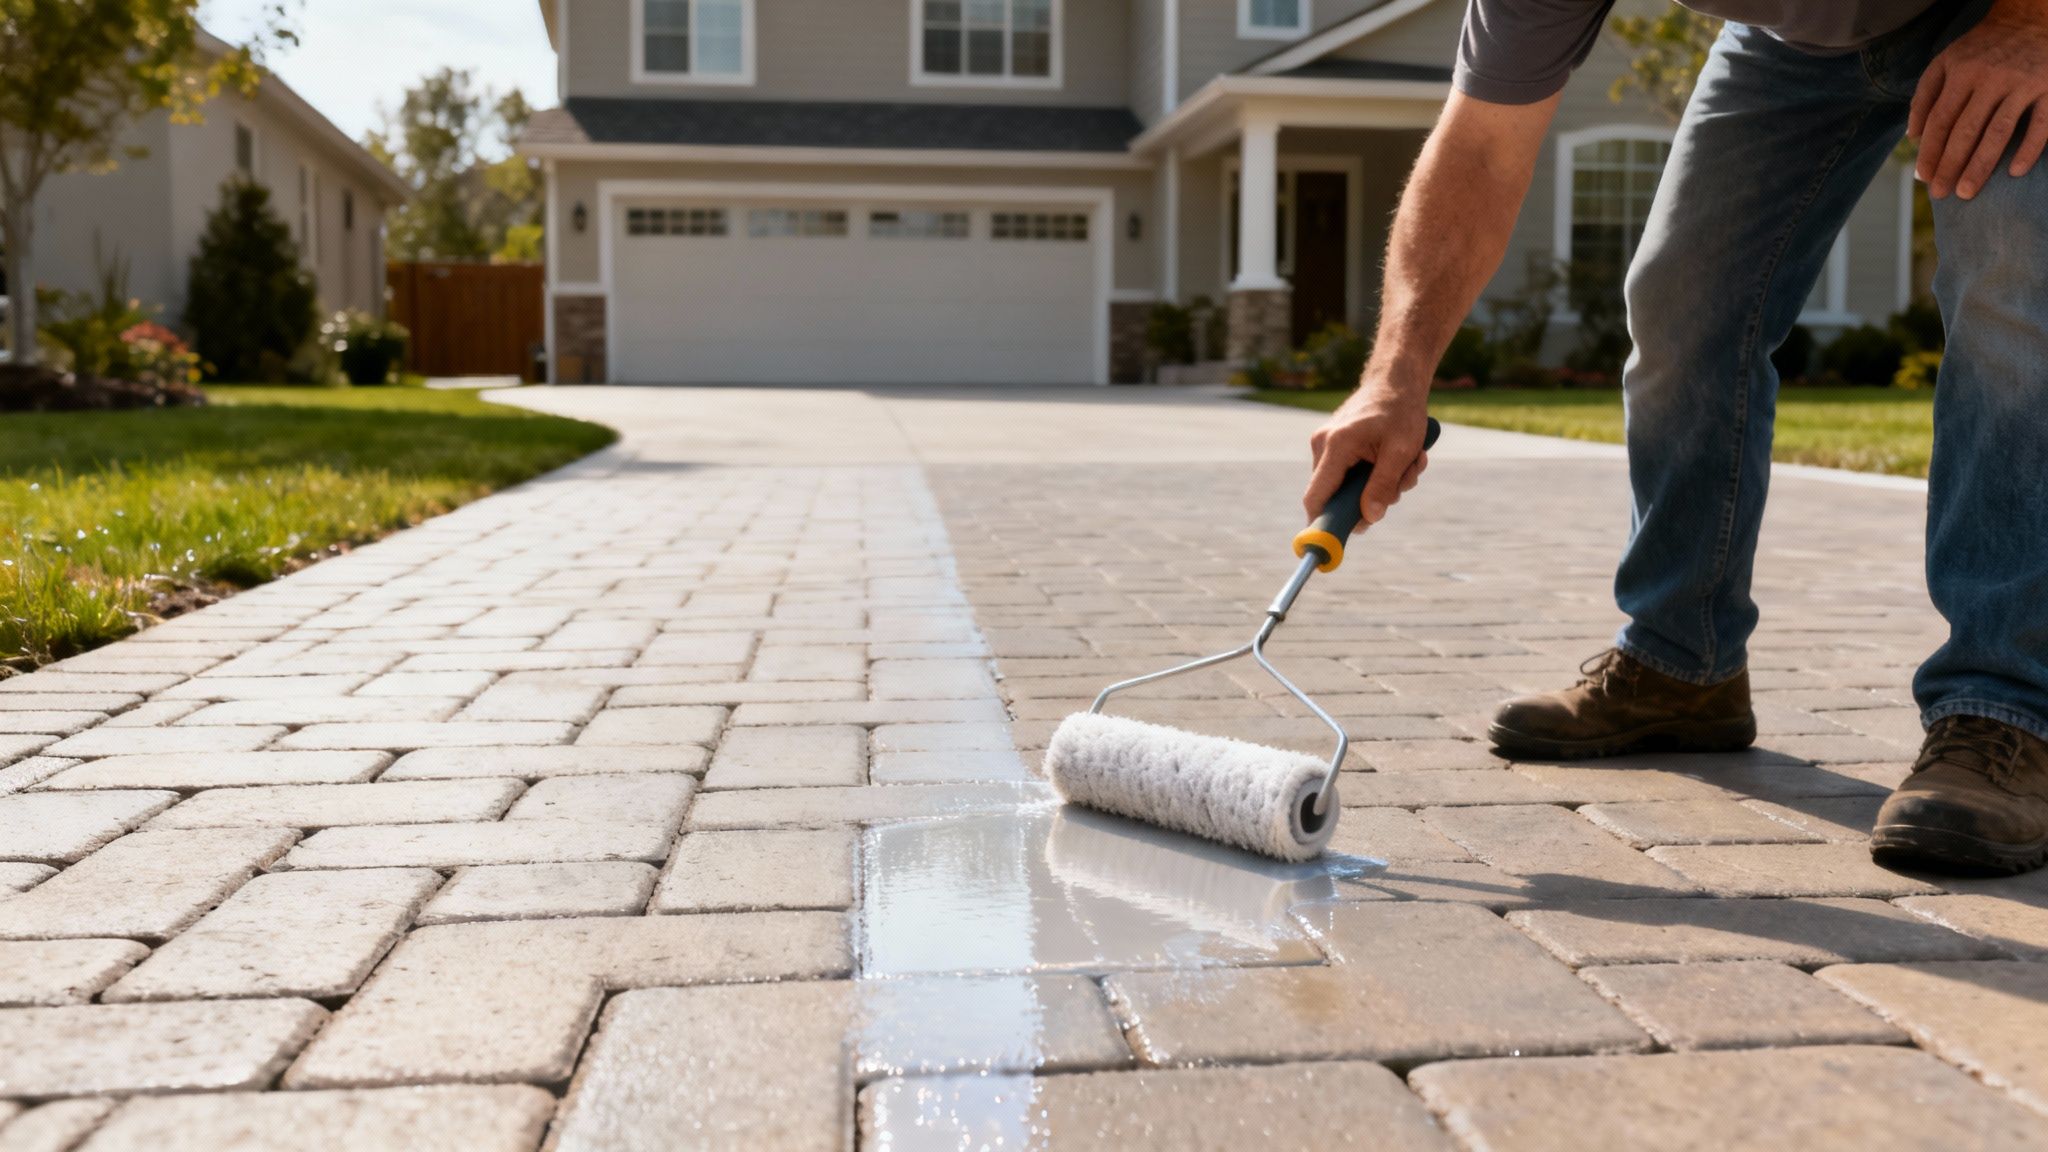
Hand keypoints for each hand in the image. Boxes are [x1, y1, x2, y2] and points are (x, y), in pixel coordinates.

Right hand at [1303, 382, 1430, 529]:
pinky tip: (1397, 459)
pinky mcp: (1335, 445)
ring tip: (1408, 464)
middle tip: (1401, 487)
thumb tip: (1369, 518)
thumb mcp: (1401, 451)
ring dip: (1379, 486)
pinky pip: (1350, 474)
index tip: (1328, 547)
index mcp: (1336, 446)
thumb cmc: (1401, 411)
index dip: (1322, 524)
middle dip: (1369, 501)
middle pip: (1334, 496)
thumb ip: (1383, 486)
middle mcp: (1323, 445)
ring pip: (1346, 486)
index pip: (1317, 497)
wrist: (1397, 379)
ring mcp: (1326, 444)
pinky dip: (1374, 474)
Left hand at [1909, 0, 2047, 199]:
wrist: (2029, 20)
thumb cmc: (1980, 49)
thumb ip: (1925, 96)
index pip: (1940, 120)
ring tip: (1967, 191)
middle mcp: (1991, 78)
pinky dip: (2029, 149)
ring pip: (1999, 132)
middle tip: (1940, 193)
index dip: (1930, 151)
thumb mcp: (1945, 62)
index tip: (1923, 177)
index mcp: (1962, 72)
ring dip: (1981, 165)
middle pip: (1965, 130)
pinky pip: (2041, 124)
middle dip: (1950, 165)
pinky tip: (2015, 172)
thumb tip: (1914, 136)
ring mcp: (2022, 84)